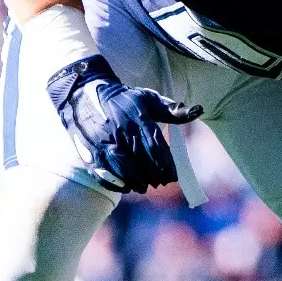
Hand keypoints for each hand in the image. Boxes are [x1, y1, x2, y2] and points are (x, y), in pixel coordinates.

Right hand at [46, 55, 201, 193]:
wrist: (84, 93)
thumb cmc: (123, 99)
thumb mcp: (148, 98)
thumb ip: (171, 110)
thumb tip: (197, 111)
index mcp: (137, 116)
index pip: (154, 144)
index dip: (164, 163)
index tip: (172, 175)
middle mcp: (120, 129)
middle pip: (140, 159)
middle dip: (153, 174)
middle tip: (161, 183)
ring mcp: (102, 141)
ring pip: (122, 167)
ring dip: (135, 181)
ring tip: (144, 187)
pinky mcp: (89, 149)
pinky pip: (103, 171)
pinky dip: (115, 182)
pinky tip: (125, 187)